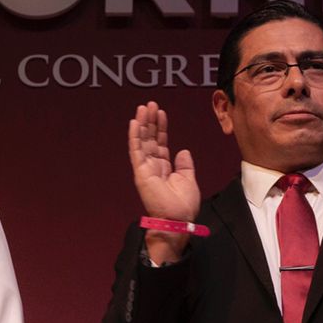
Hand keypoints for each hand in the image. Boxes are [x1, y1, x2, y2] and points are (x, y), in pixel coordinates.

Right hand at [129, 102, 198, 262]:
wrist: (177, 219)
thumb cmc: (183, 205)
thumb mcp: (188, 179)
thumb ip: (185, 165)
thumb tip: (183, 151)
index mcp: (164, 168)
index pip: (160, 143)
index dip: (161, 128)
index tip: (161, 113)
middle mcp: (152, 166)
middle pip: (150, 138)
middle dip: (150, 121)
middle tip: (150, 104)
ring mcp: (145, 168)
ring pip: (142, 141)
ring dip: (142, 123)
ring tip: (143, 107)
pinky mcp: (140, 171)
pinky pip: (136, 150)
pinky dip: (134, 136)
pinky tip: (135, 122)